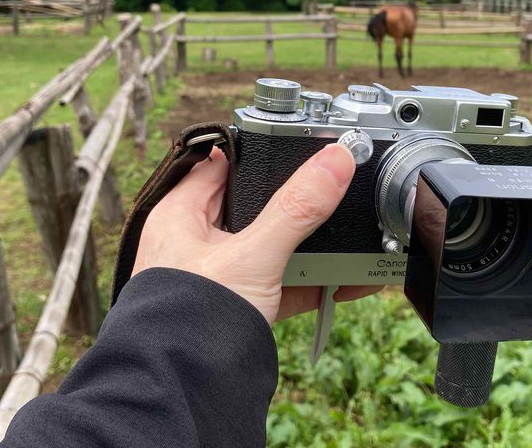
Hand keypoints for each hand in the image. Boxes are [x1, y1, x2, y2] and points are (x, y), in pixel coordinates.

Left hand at [131, 143, 382, 322]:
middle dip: (295, 202)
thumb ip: (297, 208)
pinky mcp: (240, 307)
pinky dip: (314, 283)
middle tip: (333, 185)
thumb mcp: (253, 254)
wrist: (184, 389)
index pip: (220, 164)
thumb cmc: (191, 319)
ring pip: (272, 247)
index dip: (258, 152)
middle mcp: (195, 242)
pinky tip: (351, 280)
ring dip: (310, 245)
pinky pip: (283, 285)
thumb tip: (334, 160)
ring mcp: (219, 276)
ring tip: (351, 232)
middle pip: (253, 205)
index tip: (298, 143)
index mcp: (180, 215)